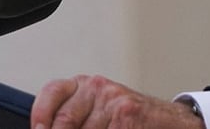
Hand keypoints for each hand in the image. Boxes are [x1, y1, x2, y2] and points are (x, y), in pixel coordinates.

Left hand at [30, 74, 205, 128]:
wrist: (168, 121)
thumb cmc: (131, 118)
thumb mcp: (98, 111)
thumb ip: (74, 118)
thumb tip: (47, 128)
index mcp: (85, 85)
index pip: (52, 92)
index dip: (40, 115)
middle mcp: (97, 88)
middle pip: (64, 121)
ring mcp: (113, 100)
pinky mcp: (127, 114)